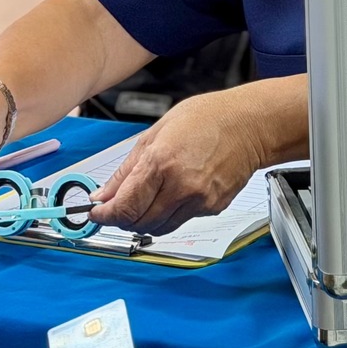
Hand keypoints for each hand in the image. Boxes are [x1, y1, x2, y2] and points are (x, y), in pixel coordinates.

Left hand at [89, 89, 265, 236]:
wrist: (249, 125)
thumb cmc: (206, 119)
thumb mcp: (154, 134)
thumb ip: (126, 170)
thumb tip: (104, 194)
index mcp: (161, 163)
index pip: (124, 207)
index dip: (104, 215)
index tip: (97, 213)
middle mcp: (180, 186)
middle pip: (139, 224)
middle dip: (122, 219)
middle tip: (117, 207)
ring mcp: (199, 200)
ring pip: (159, 228)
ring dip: (144, 220)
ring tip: (145, 200)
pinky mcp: (212, 208)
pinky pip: (181, 220)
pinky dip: (169, 213)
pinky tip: (174, 192)